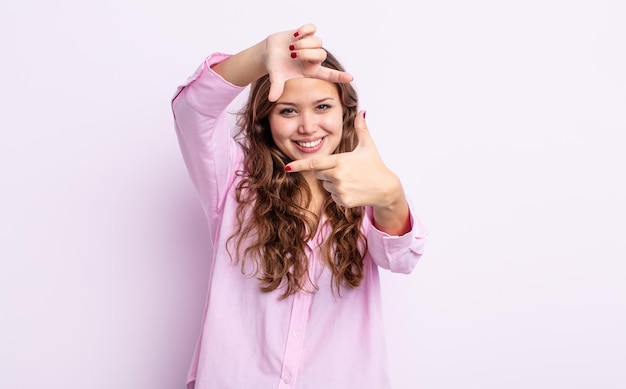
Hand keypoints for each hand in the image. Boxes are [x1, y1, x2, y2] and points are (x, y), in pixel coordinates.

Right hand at [264, 24, 353, 100]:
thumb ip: (276, 87)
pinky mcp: (307, 33)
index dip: (339, 76)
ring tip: (292, 46)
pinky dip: (305, 30)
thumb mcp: (276, 77)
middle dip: (306, 53)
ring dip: (304, 43)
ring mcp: (311, 45)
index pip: (329, 75)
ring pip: (318, 41)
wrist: (269, 52)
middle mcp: (313, 59)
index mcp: (311, 71)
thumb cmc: (275, 66)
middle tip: (293, 54)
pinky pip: (313, 29)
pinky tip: (296, 34)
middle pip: (322, 54)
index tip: (350, 78)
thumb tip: (271, 99)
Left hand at [285, 111, 403, 208]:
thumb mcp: (368, 146)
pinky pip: (332, 196)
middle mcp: (338, 176)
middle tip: (343, 169)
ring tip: (351, 179)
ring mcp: (340, 190)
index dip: (299, 165)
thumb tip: (362, 112)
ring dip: (332, 182)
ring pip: (325, 185)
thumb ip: (361, 128)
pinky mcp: (343, 201)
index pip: (314, 163)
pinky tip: (352, 189)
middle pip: (318, 173)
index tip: (287, 167)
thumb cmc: (375, 166)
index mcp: (340, 161)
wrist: (386, 189)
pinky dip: (339, 193)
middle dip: (326, 170)